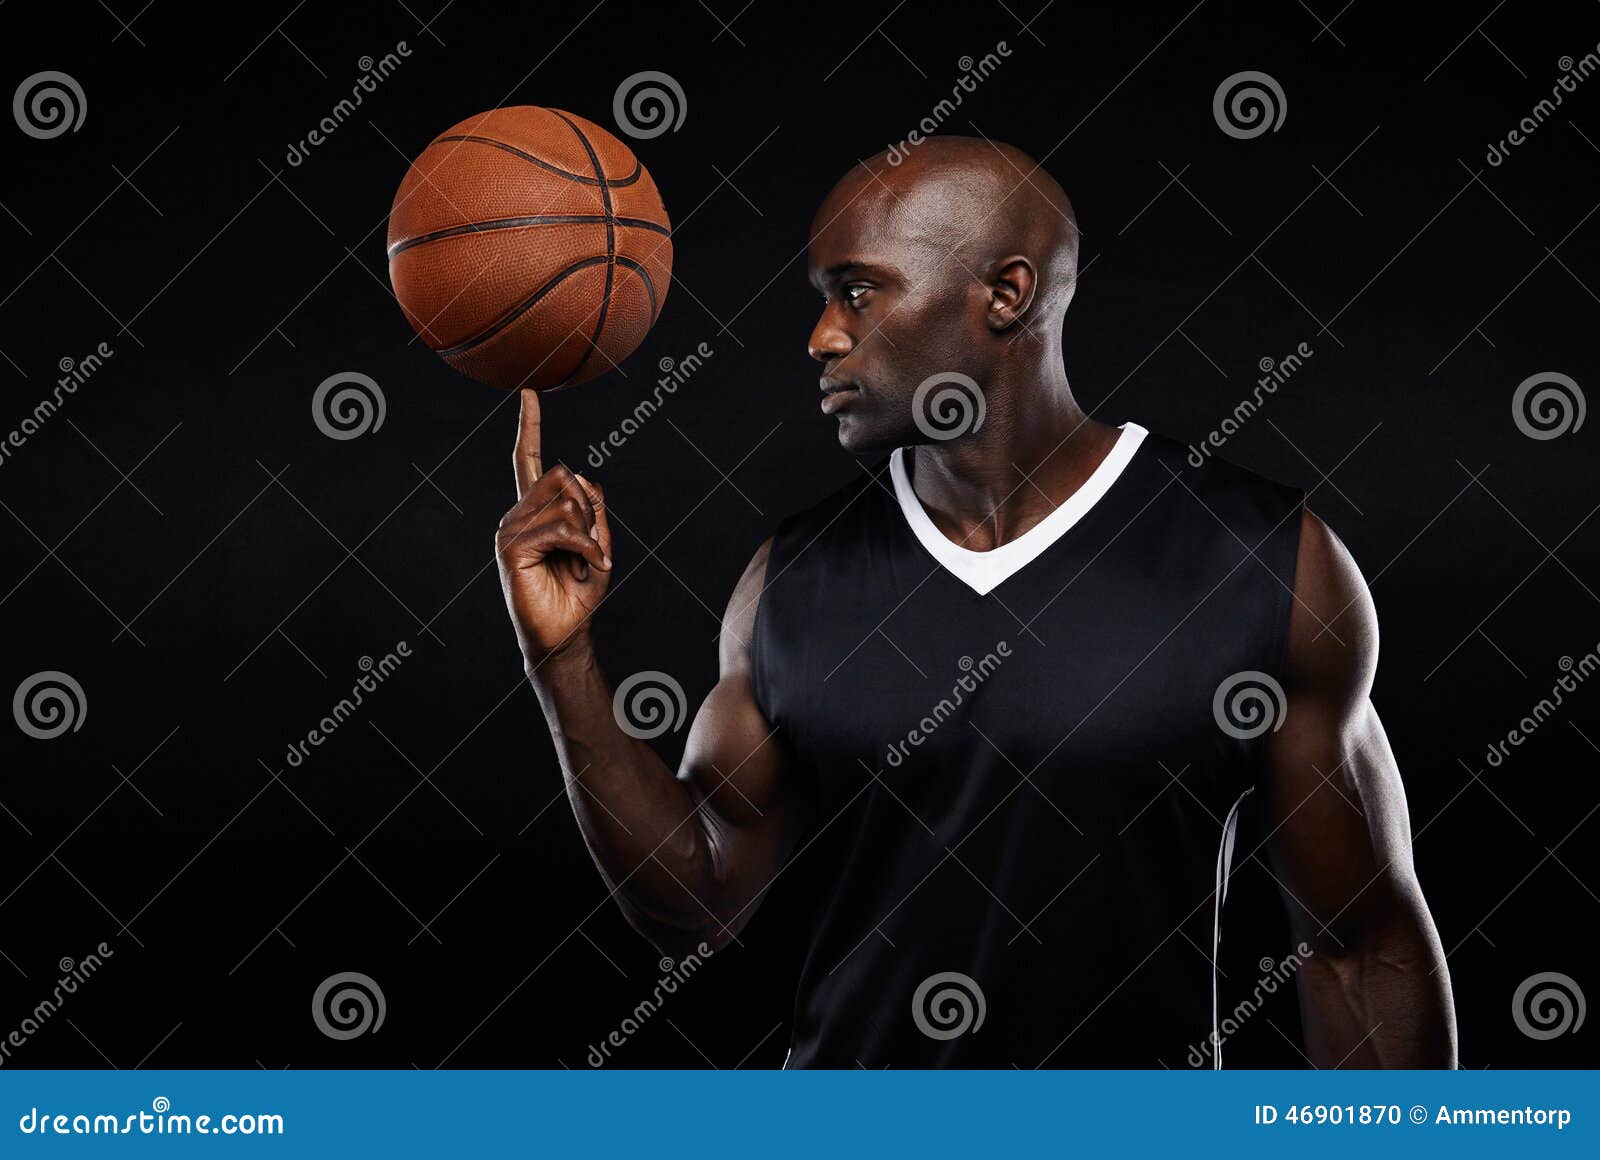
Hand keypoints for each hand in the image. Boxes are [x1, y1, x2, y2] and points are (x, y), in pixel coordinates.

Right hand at [496, 389, 611, 668]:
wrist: (564, 634)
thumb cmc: (579, 593)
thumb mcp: (598, 543)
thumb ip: (593, 509)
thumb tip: (582, 476)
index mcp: (534, 510)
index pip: (528, 460)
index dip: (530, 426)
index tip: (528, 393)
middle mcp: (517, 514)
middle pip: (564, 476)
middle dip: (590, 509)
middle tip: (592, 547)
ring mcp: (510, 529)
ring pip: (565, 501)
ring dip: (589, 533)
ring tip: (586, 563)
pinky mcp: (511, 547)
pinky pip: (561, 527)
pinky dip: (585, 547)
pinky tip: (587, 568)